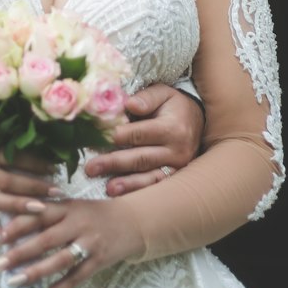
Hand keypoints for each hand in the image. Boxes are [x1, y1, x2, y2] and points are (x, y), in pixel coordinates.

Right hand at [0, 153, 61, 240]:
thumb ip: (3, 145)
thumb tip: (42, 147)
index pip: (9, 155)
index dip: (32, 161)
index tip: (54, 167)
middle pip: (4, 180)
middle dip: (31, 185)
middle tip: (56, 191)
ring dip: (16, 205)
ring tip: (41, 210)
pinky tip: (1, 237)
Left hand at [0, 197, 143, 287]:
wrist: (133, 221)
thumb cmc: (95, 213)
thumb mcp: (73, 206)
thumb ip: (48, 212)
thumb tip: (12, 222)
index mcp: (69, 208)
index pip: (39, 215)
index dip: (18, 225)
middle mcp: (78, 224)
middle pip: (46, 240)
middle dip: (19, 252)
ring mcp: (90, 244)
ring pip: (59, 261)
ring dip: (35, 272)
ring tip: (13, 281)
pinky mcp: (98, 262)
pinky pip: (76, 278)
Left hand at [83, 84, 201, 195]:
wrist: (197, 121)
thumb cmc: (174, 105)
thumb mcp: (163, 93)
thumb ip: (146, 97)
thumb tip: (129, 104)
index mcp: (172, 128)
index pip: (140, 134)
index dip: (118, 136)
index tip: (97, 139)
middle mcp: (177, 150)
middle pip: (141, 158)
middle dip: (114, 163)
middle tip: (90, 168)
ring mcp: (178, 167)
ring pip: (149, 177)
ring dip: (127, 184)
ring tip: (108, 188)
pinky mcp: (175, 177)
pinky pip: (156, 185)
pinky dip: (138, 190)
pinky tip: (122, 194)